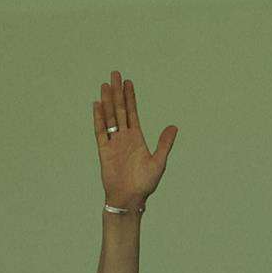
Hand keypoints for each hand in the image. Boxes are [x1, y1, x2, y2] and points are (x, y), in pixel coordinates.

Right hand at [94, 71, 176, 208]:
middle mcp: (124, 138)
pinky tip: (97, 105)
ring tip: (105, 84)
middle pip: (119, 110)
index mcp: (137, 138)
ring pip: (109, 117)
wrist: (129, 199)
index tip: (129, 82)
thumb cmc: (145, 184)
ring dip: (107, 101)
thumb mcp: (159, 162)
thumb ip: (164, 144)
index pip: (132, 113)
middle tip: (115, 74)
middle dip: (118, 92)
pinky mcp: (104, 151)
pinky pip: (100, 132)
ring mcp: (113, 143)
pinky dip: (98, 118)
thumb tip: (174, 127)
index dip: (131, 97)